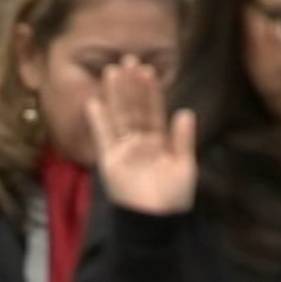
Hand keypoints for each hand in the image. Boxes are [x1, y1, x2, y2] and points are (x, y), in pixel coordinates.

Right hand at [86, 57, 196, 215]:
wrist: (156, 222)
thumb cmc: (173, 198)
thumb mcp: (185, 167)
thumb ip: (183, 140)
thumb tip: (186, 111)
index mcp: (160, 142)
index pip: (154, 111)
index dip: (151, 91)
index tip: (147, 69)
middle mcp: (140, 142)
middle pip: (134, 108)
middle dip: (131, 85)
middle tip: (128, 59)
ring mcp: (124, 150)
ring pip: (119, 117)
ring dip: (116, 95)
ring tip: (112, 71)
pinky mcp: (109, 161)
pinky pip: (103, 137)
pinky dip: (98, 120)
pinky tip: (94, 101)